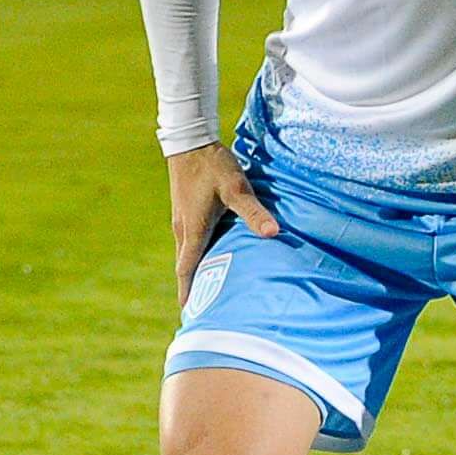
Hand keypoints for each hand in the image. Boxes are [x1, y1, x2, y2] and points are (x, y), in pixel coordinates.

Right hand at [168, 142, 277, 306]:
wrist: (190, 143)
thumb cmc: (214, 166)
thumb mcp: (238, 188)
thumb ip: (255, 212)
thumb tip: (273, 234)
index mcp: (193, 229)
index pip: (187, 268)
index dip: (189, 290)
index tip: (188, 312)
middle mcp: (183, 229)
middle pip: (185, 265)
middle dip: (191, 287)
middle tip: (198, 309)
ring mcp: (182, 220)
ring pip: (187, 253)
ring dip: (193, 271)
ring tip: (203, 290)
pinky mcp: (186, 212)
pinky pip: (190, 241)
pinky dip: (196, 255)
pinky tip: (209, 257)